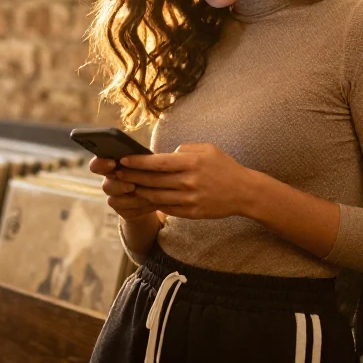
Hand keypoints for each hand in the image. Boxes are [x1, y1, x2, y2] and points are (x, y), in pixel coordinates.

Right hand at [89, 156, 157, 220]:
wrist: (157, 192)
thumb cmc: (150, 170)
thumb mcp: (146, 162)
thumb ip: (139, 159)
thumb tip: (141, 157)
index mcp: (112, 165)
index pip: (96, 165)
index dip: (101, 164)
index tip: (112, 163)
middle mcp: (109, 181)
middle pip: (106, 186)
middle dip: (120, 186)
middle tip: (132, 186)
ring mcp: (113, 197)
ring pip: (115, 201)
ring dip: (133, 199)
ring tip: (149, 196)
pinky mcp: (121, 211)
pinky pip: (127, 212)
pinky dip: (141, 208)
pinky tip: (153, 203)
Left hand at [113, 143, 260, 219]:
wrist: (244, 192)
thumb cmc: (224, 167)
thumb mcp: (208, 149)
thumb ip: (184, 149)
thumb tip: (164, 155)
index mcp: (192, 163)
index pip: (158, 162)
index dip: (138, 162)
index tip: (123, 160)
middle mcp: (190, 182)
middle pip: (153, 180)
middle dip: (132, 176)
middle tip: (117, 173)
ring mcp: (190, 199)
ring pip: (156, 196)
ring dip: (139, 191)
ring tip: (127, 186)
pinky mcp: (192, 213)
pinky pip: (166, 208)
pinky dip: (153, 203)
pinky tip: (145, 197)